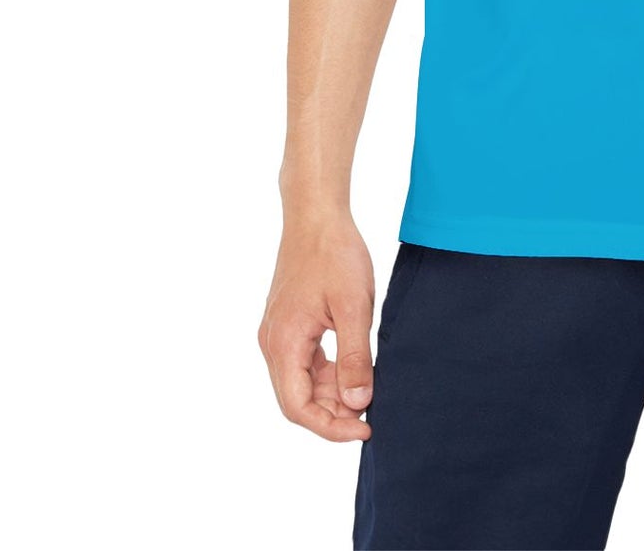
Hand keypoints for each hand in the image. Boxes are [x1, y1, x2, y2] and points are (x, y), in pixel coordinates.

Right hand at [258, 212, 377, 441]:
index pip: (298, 408)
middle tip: (371, 411)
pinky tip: (351, 368)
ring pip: (300, 382)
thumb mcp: (354, 307)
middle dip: (333, 413)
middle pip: (297, 399)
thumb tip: (357, 404)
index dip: (330, 428)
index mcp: (283, 343)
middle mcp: (272, 343)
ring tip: (366, 388)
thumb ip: (355, 358)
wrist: (316, 215)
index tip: (365, 428)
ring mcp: (277, 333)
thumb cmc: (335, 254)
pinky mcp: (287, 323)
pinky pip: (303, 362)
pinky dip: (326, 373)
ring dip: (330, 393)